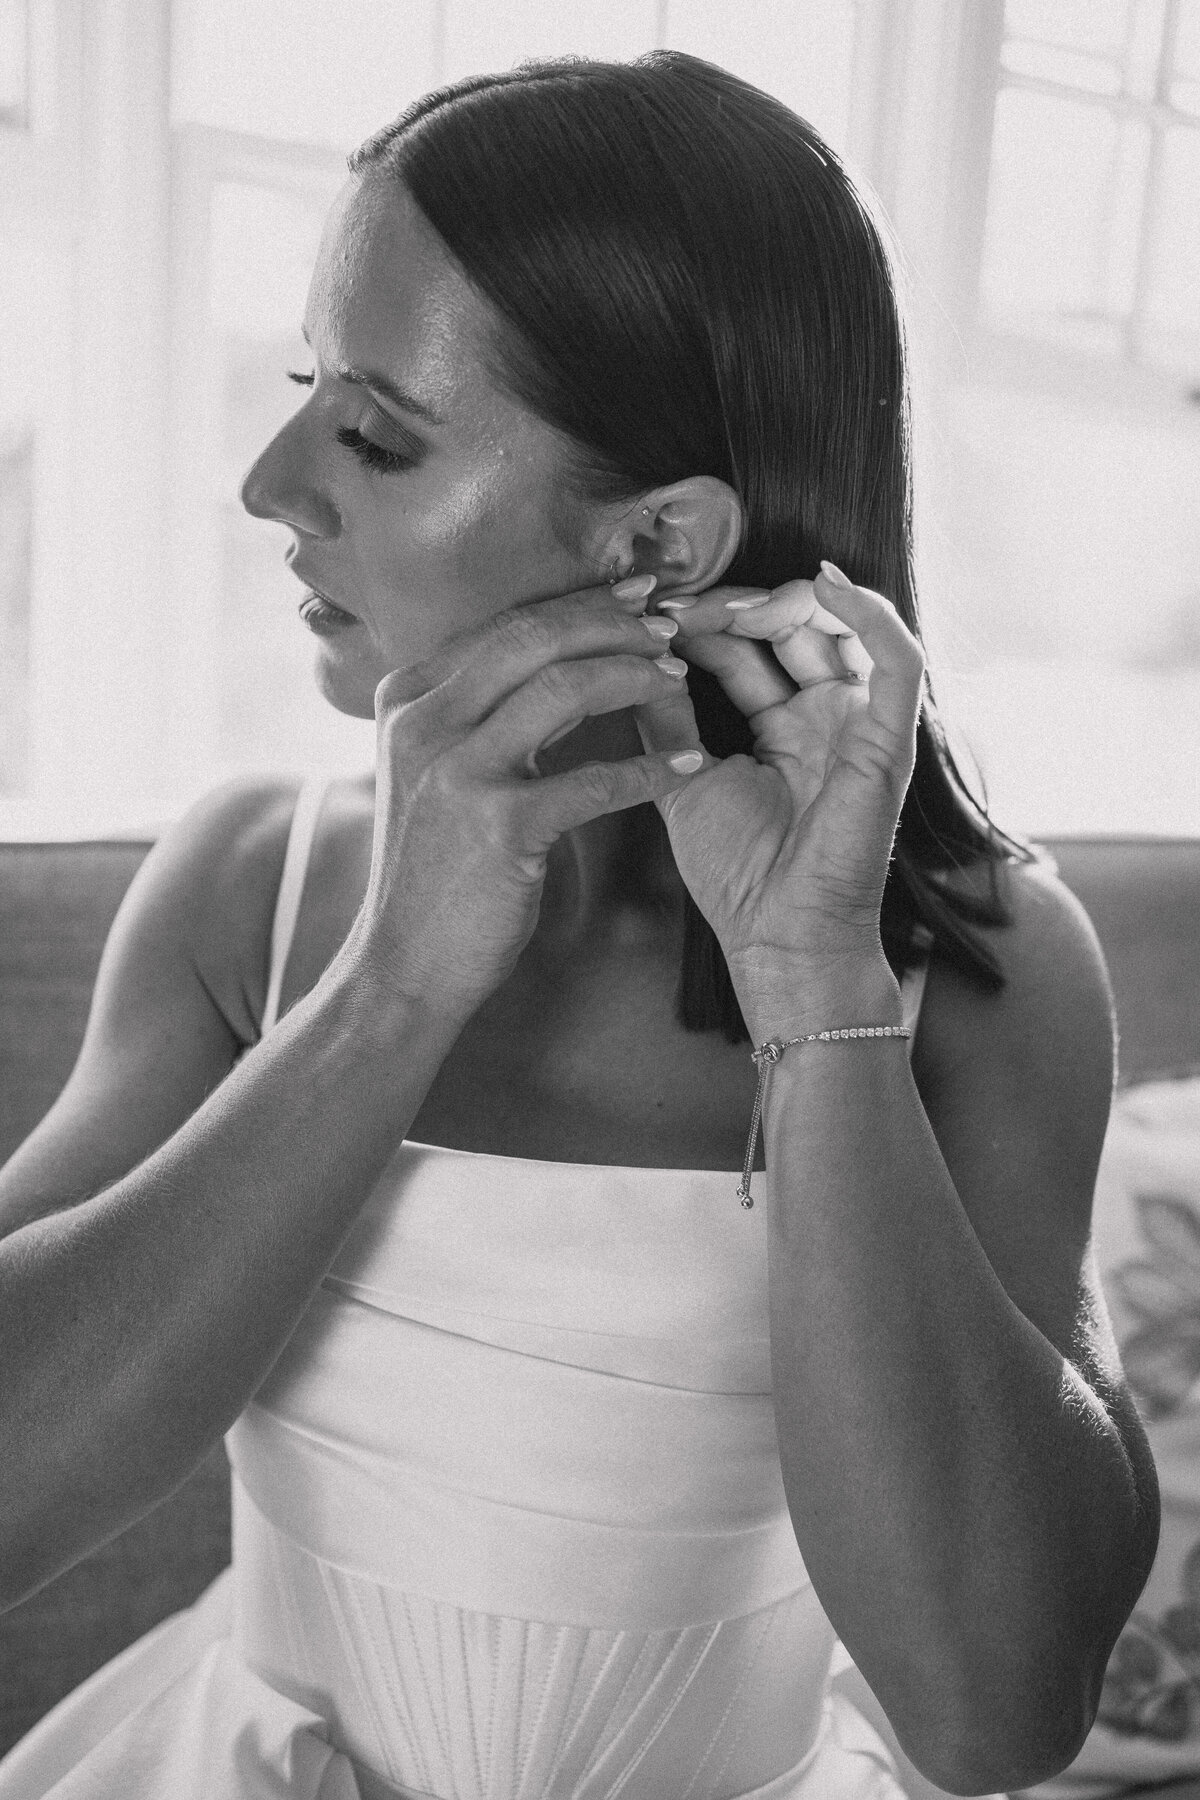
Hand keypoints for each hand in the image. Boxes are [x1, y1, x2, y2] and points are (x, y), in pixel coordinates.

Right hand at [346, 582, 703, 1022]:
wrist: (404, 963)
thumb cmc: (438, 868)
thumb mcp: (439, 770)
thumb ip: (484, 711)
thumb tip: (561, 655)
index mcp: (410, 696)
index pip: (507, 624)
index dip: (583, 602)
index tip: (641, 595)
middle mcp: (424, 720)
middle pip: (536, 637)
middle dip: (615, 623)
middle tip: (675, 624)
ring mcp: (455, 770)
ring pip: (563, 688)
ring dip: (635, 676)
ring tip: (681, 679)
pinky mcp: (496, 825)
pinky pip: (591, 781)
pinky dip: (647, 770)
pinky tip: (688, 766)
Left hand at [635, 563, 924, 995]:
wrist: (778, 937)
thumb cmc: (738, 875)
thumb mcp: (683, 775)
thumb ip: (664, 715)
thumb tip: (631, 652)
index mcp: (786, 727)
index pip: (754, 646)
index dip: (710, 618)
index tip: (654, 608)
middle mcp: (827, 718)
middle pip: (797, 625)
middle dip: (741, 602)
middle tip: (685, 604)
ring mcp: (862, 725)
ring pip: (847, 625)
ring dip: (790, 598)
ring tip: (733, 602)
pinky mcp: (891, 739)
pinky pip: (898, 659)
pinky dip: (869, 613)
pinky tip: (825, 585)